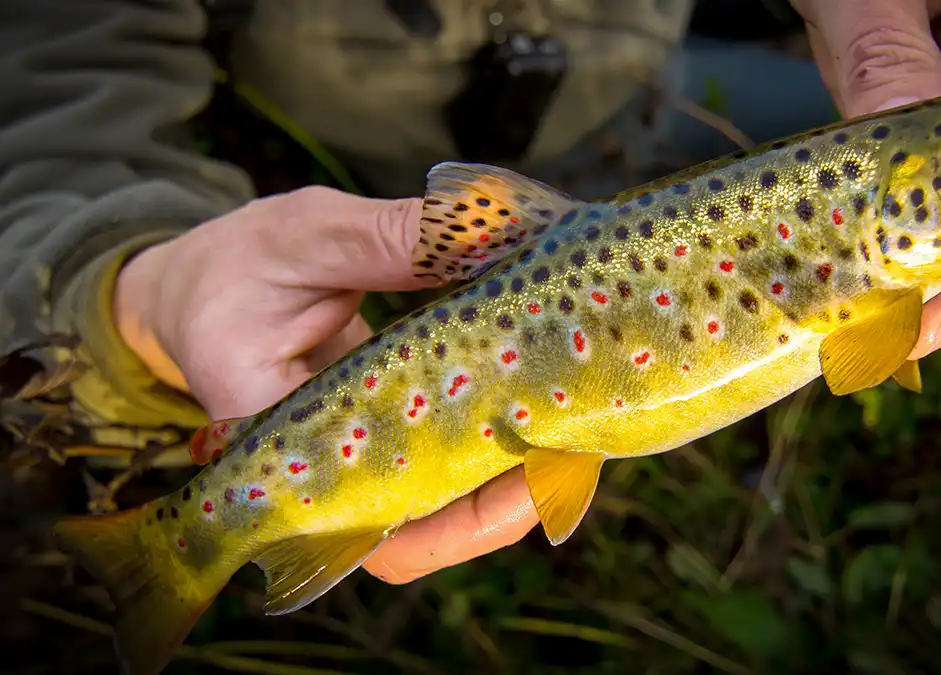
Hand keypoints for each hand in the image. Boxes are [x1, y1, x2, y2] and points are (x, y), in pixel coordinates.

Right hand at [113, 186, 537, 582]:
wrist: (203, 286)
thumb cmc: (235, 265)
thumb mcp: (303, 236)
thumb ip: (389, 237)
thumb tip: (493, 230)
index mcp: (269, 439)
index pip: (362, 523)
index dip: (449, 528)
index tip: (523, 482)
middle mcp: (317, 472)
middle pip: (415, 534)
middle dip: (501, 508)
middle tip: (574, 455)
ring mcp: (355, 458)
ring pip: (437, 504)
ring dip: (510, 477)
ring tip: (577, 433)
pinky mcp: (386, 433)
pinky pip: (443, 456)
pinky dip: (497, 435)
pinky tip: (546, 401)